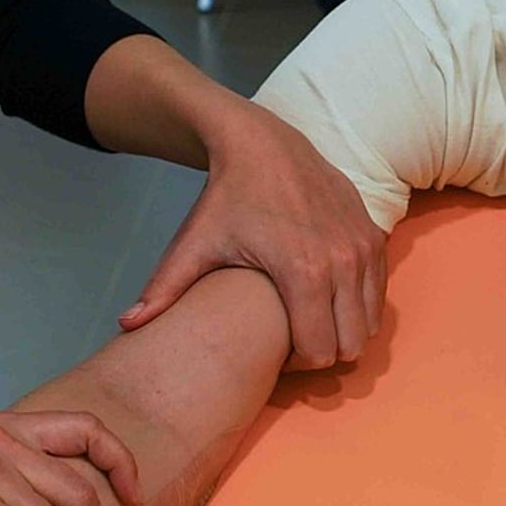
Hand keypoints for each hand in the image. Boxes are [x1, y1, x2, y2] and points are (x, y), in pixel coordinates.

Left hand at [121, 104, 386, 370]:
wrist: (261, 142)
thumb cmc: (225, 197)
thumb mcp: (194, 243)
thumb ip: (163, 290)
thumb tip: (126, 325)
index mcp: (301, 271)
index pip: (317, 352)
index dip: (295, 364)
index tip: (273, 352)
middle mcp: (341, 261)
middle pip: (349, 345)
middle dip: (323, 354)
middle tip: (292, 341)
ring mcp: (363, 247)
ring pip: (370, 323)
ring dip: (344, 331)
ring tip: (309, 320)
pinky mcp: (374, 235)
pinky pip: (378, 294)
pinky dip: (359, 305)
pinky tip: (326, 297)